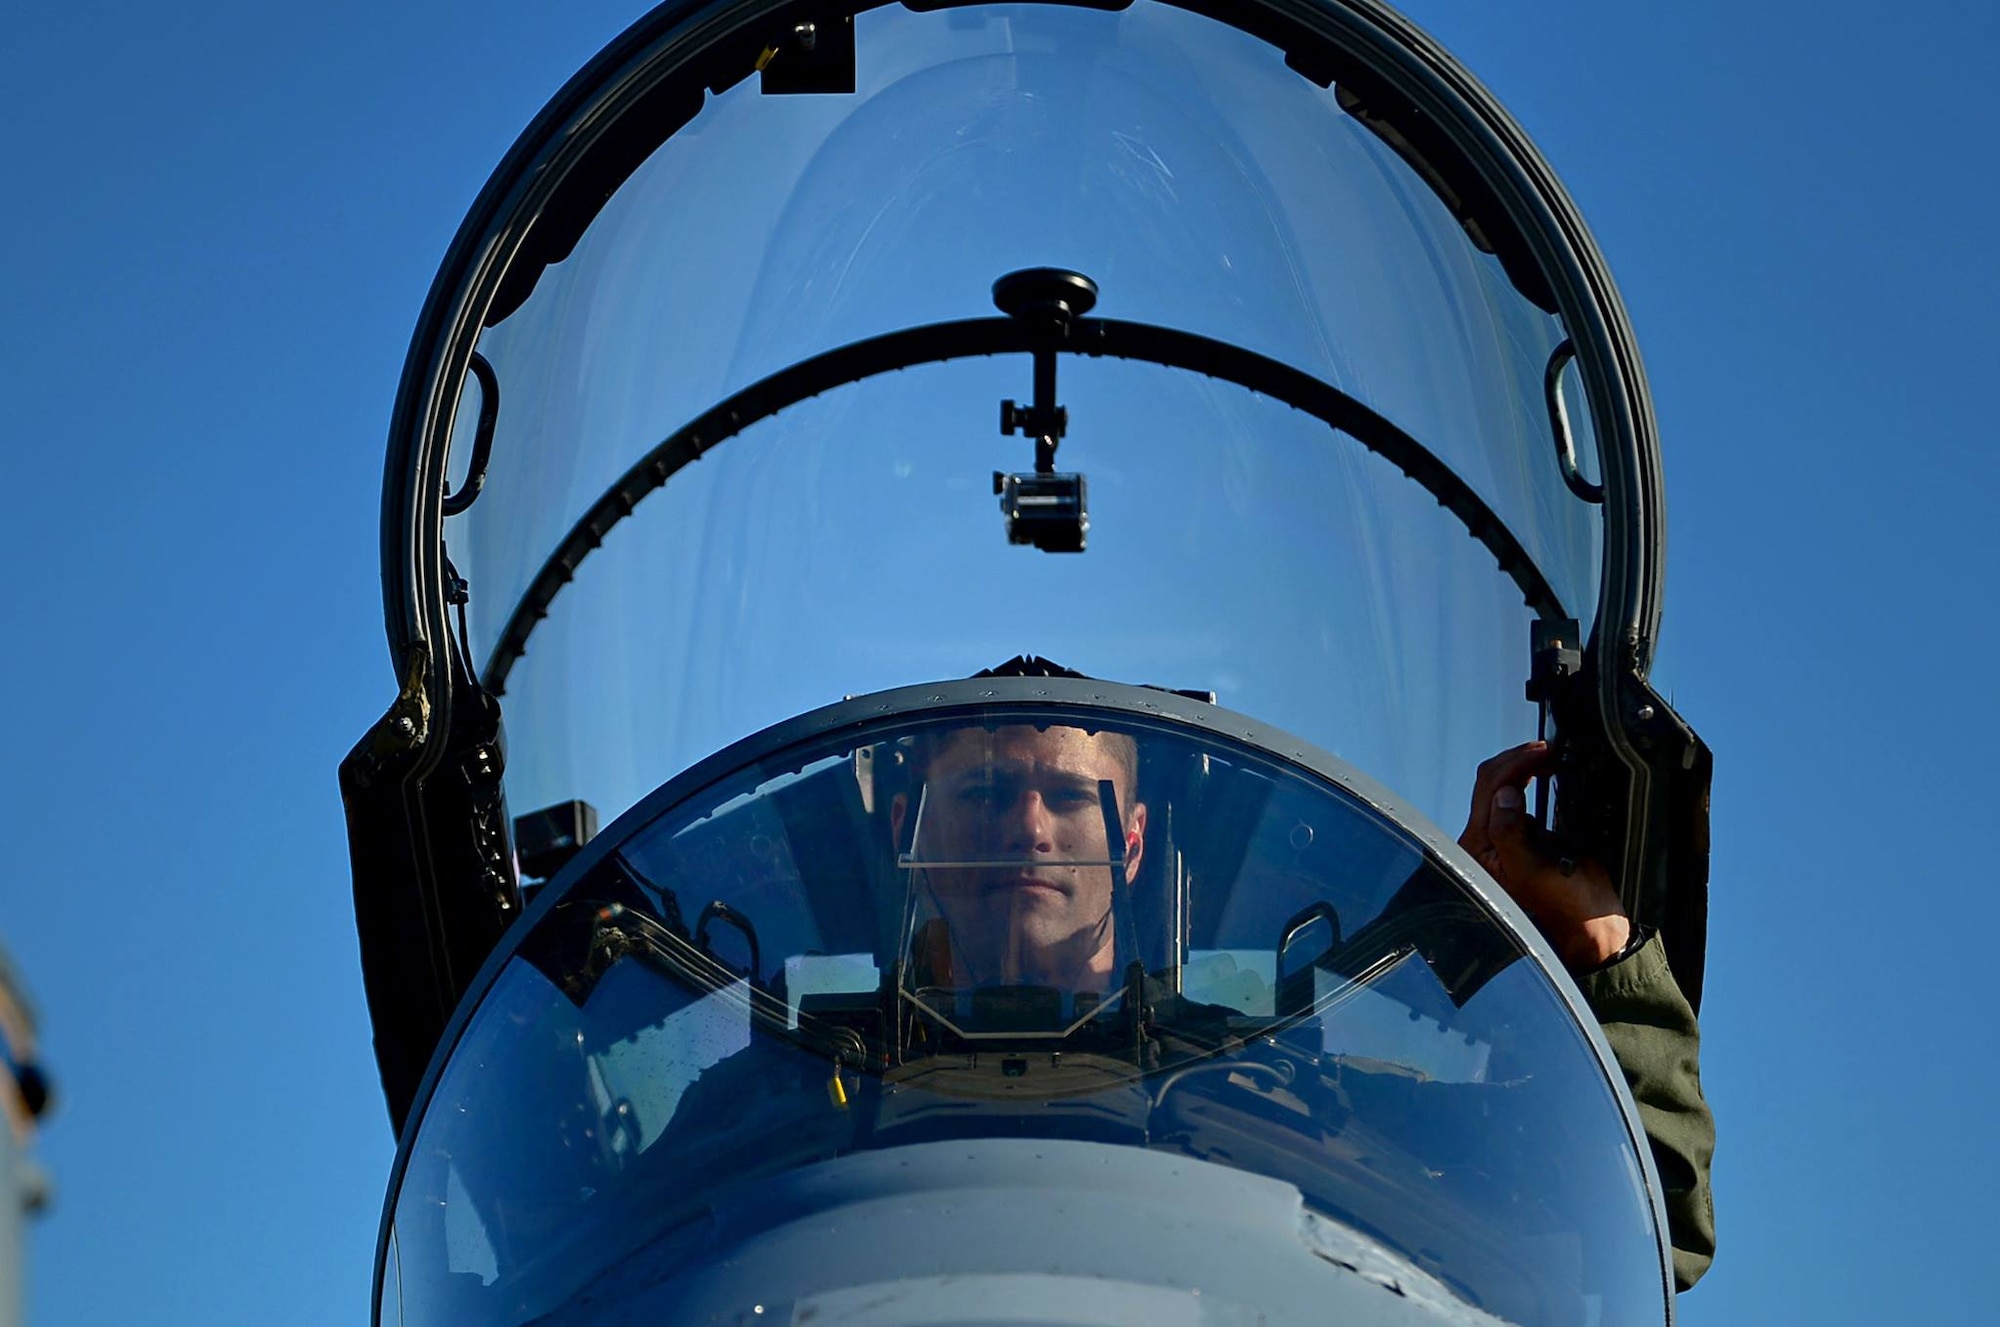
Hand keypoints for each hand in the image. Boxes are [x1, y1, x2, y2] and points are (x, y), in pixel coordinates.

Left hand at [1459, 741, 1631, 971]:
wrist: (1587, 921)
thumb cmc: (1560, 903)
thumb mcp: (1530, 869)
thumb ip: (1510, 832)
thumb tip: (1505, 793)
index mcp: (1479, 845)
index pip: (1490, 788)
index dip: (1516, 763)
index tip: (1544, 752)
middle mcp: (1486, 836)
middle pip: (1492, 780)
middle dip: (1518, 759)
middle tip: (1549, 750)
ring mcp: (1505, 833)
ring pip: (1504, 784)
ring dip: (1524, 765)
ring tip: (1550, 756)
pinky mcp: (1525, 833)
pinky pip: (1521, 795)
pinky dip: (1532, 777)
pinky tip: (1548, 771)